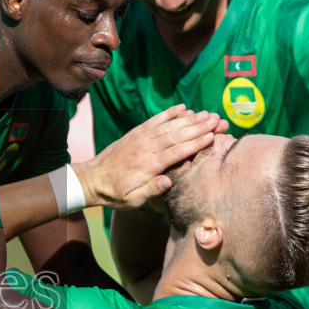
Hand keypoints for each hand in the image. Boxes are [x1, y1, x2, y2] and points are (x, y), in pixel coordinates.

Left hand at [75, 105, 226, 209]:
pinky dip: (169, 113)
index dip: (195, 143)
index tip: (212, 136)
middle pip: (176, 135)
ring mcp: (140, 138)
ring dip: (188, 119)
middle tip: (216, 119)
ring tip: (206, 113)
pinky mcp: (136, 133)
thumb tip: (169, 181)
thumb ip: (151, 190)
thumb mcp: (132, 200)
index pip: (176, 152)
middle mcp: (146, 148)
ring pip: (168, 126)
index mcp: (148, 166)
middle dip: (198, 127)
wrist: (92, 179)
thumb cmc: (115, 194)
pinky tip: (183, 108)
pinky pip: (155, 120)